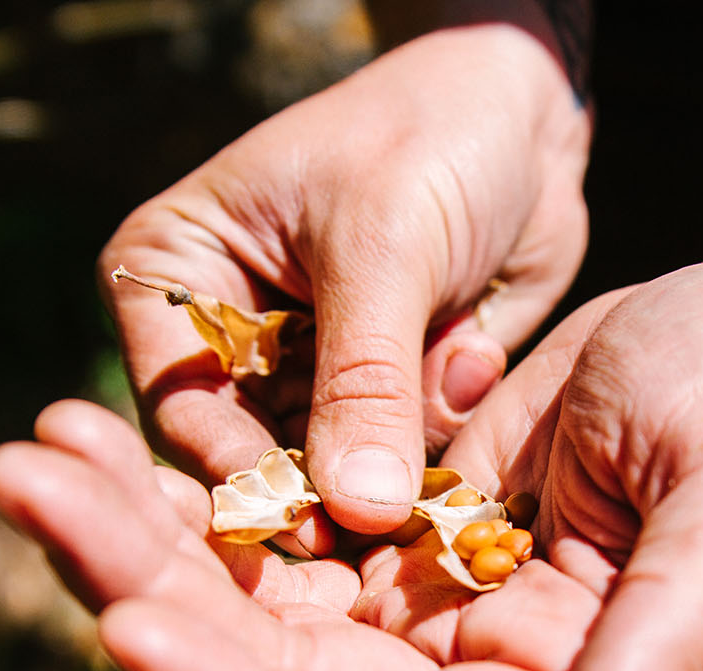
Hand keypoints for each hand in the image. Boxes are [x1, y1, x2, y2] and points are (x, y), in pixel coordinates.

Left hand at [0, 400, 600, 670]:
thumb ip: (679, 643)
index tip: (138, 622)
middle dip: (142, 593)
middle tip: (29, 481)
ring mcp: (411, 610)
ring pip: (240, 609)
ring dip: (132, 538)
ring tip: (40, 447)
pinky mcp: (381, 533)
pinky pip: (257, 531)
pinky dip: (178, 490)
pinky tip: (104, 430)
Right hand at [99, 20, 589, 534]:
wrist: (524, 113)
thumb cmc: (426, 138)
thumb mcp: (385, 246)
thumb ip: (366, 379)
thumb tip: (358, 509)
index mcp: (178, 278)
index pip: (182, 404)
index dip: (235, 472)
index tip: (303, 524)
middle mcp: (233, 342)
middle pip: (251, 462)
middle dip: (324, 494)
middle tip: (381, 523)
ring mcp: (312, 378)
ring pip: (334, 477)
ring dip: (394, 468)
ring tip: (446, 396)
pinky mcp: (387, 402)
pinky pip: (405, 463)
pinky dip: (444, 436)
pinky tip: (474, 350)